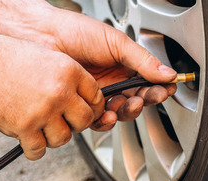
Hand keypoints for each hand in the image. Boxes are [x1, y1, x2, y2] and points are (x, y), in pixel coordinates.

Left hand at [0, 0, 176, 130]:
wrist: (41, 36)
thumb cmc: (74, 31)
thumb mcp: (115, 42)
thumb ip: (142, 60)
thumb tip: (166, 72)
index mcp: (122, 66)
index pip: (145, 83)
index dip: (156, 89)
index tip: (165, 91)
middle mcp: (109, 83)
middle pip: (134, 102)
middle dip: (142, 103)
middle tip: (144, 99)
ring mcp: (93, 97)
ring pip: (117, 115)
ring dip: (125, 113)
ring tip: (124, 105)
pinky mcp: (77, 108)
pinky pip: (95, 122)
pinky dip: (104, 121)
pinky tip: (106, 114)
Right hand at [0, 21, 103, 159]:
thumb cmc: (0, 58)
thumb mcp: (43, 56)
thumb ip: (63, 77)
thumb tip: (76, 97)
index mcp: (68, 70)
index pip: (96, 97)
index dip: (92, 108)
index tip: (86, 112)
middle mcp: (60, 91)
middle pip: (85, 121)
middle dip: (74, 125)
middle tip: (61, 122)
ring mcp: (44, 111)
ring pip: (64, 138)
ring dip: (52, 138)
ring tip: (40, 129)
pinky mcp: (25, 127)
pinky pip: (39, 150)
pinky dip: (33, 149)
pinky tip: (27, 140)